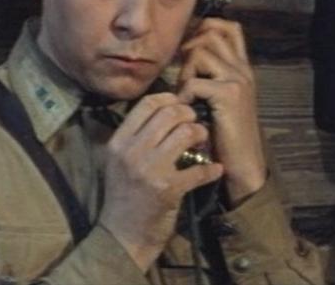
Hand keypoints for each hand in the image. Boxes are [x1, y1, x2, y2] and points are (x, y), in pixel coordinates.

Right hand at [98, 92, 223, 270]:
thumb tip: (165, 109)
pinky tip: (215, 170)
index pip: (147, 104)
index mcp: (118, 142)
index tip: (182, 106)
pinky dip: (212, 169)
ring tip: (202, 143)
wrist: (122, 236)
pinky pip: (199, 169)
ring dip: (201, 135)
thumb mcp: (119, 162)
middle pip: (170, 113)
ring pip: (186, 133)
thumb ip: (136, 136)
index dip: (170, 99)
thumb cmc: (124, 196)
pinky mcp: (168, 189)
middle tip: (196, 125)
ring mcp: (150, 170)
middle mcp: (131, 152)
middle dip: (190, 115)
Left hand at [177, 18, 267, 204]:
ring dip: (185, 70)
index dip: (206, 26)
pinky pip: (195, 81)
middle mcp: (243, 68)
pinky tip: (187, 109)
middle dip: (189, 48)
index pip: (229, 27)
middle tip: (184, 74)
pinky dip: (184, 94)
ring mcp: (238, 79)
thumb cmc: (228, 135)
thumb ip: (212, 76)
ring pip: (201, 52)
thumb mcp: (222, 99)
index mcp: (242, 67)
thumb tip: (185, 57)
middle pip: (211, 33)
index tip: (190, 47)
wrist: (244, 163)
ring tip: (185, 93)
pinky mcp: (229, 95)